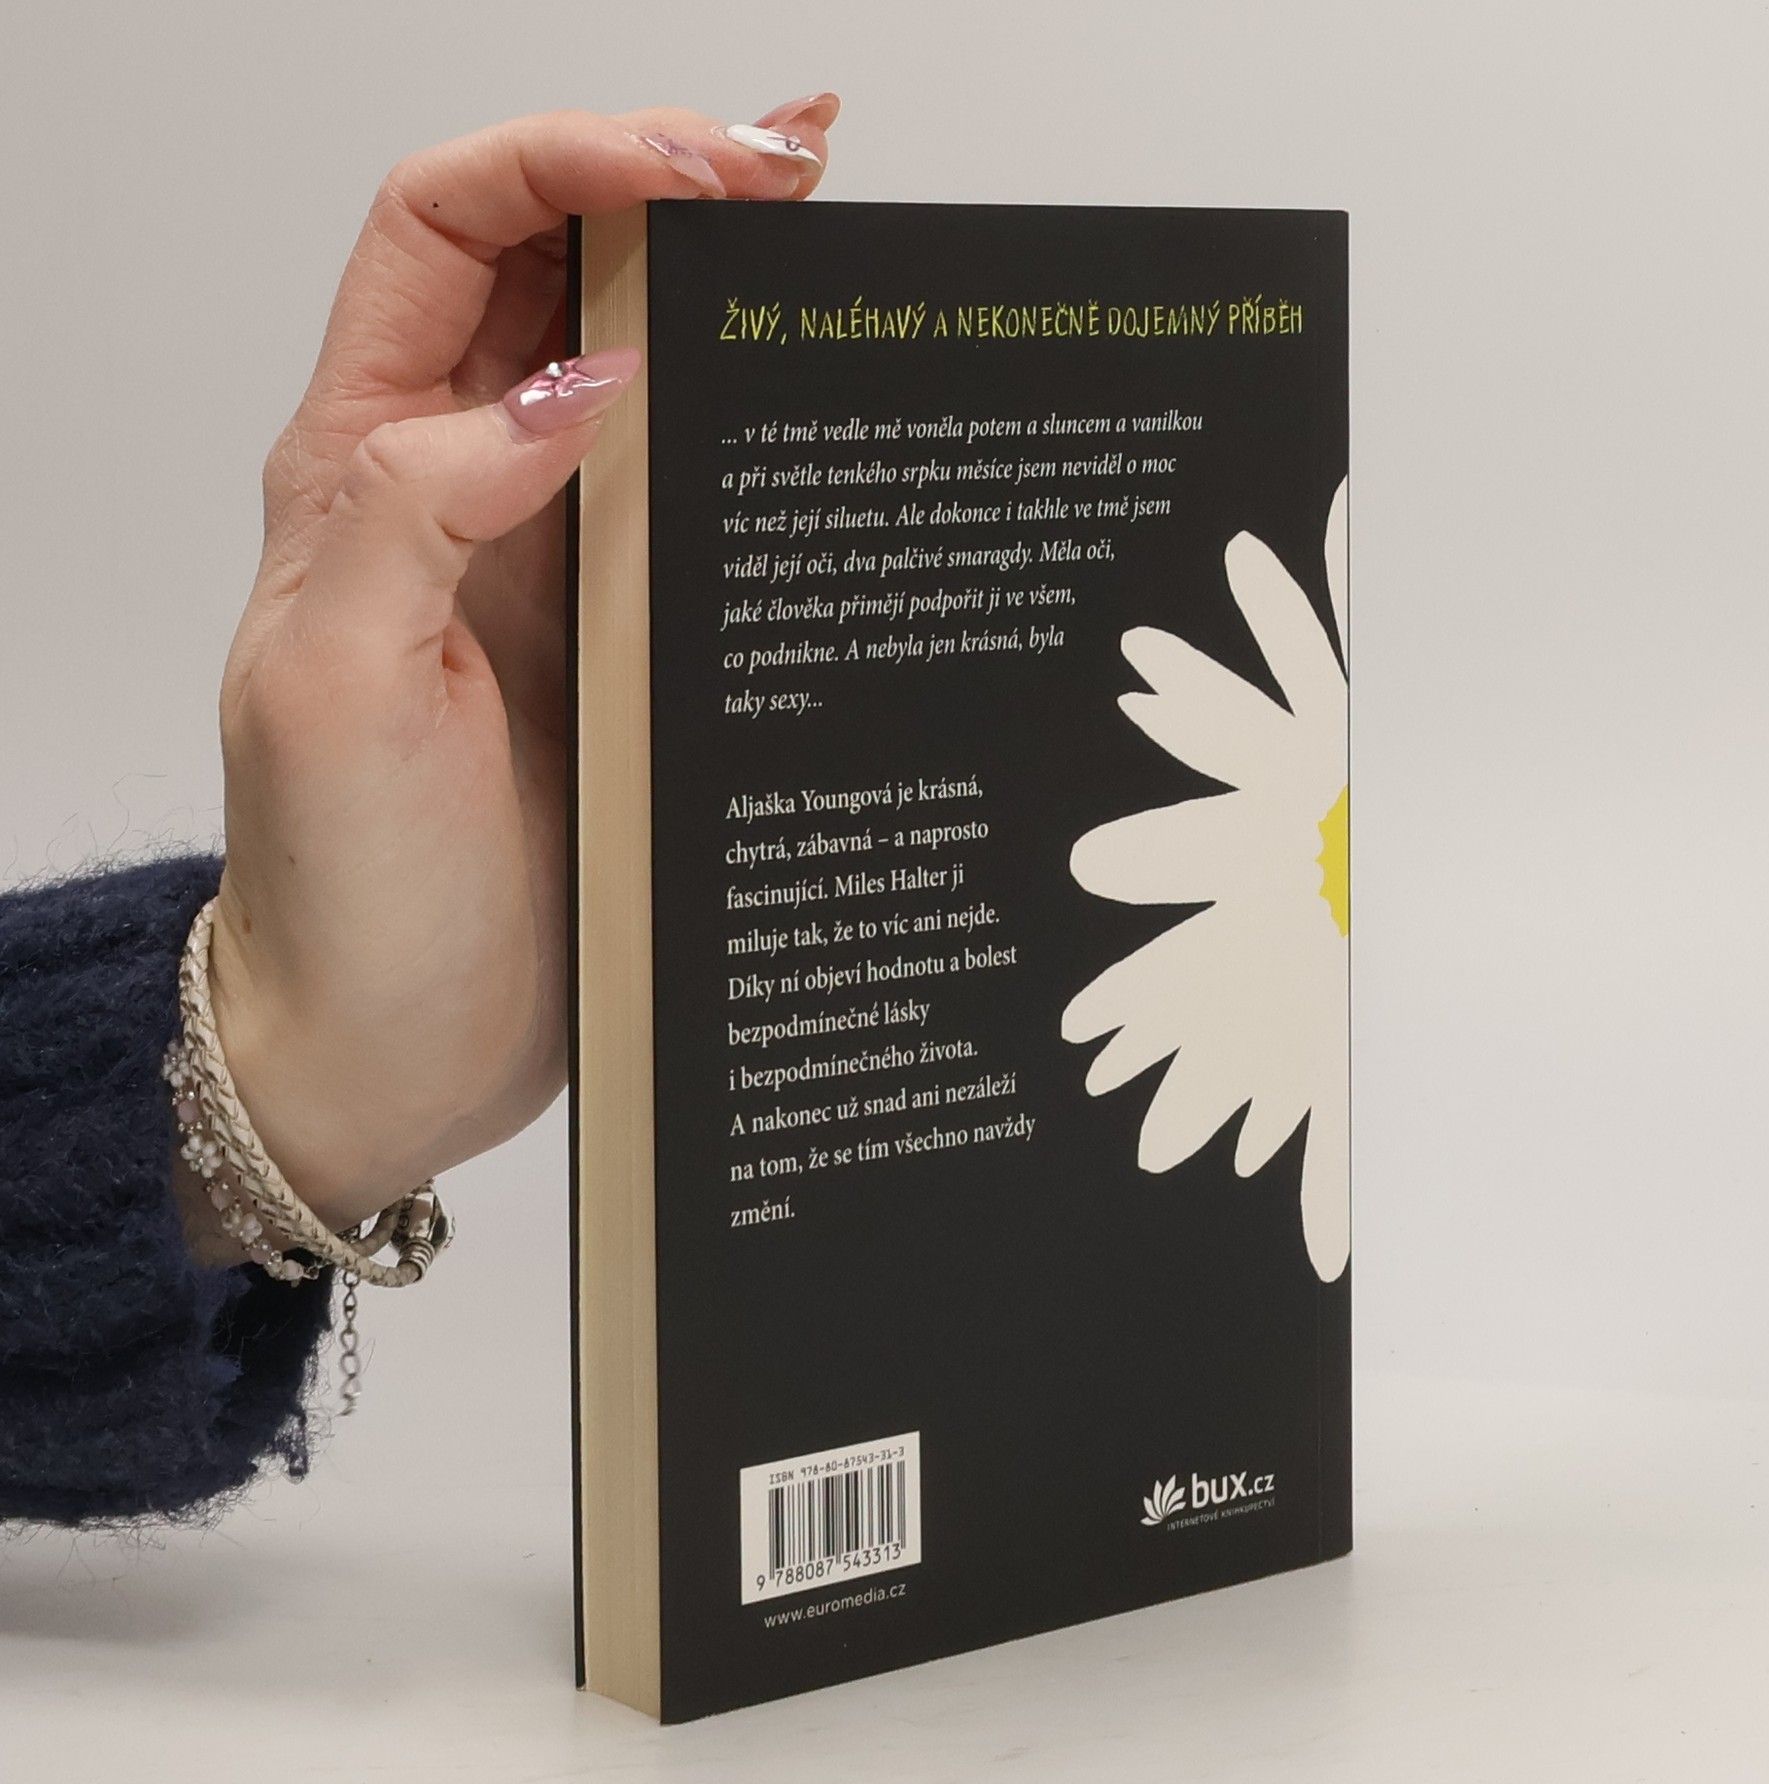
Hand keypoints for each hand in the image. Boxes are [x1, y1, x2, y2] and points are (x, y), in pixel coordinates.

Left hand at [192, 98, 839, 1244]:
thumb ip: (421, 512)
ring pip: (649, 378)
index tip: (702, 172)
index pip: (449, 230)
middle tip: (809, 168)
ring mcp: (562, 567)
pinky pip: (702, 511)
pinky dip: (763, 445)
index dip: (569, 160)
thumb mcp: (335, 690)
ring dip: (736, 301)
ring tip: (842, 254)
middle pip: (565, 274)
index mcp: (367, 468)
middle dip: (680, 187)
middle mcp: (469, 491)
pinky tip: (835, 421)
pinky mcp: (635, 647)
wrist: (398, 1049)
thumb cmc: (343, 892)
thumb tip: (578, 383)